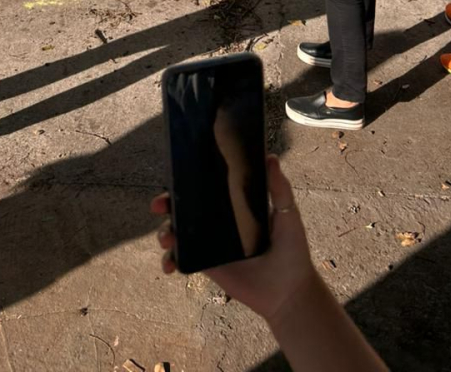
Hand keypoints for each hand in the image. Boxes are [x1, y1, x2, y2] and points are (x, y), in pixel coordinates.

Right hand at [151, 156, 314, 324]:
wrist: (289, 292)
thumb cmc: (292, 251)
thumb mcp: (287, 214)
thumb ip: (279, 189)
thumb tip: (271, 157)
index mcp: (234, 205)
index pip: (206, 187)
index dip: (188, 180)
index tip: (174, 173)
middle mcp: (219, 222)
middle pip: (185, 207)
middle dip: (166, 203)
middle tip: (159, 204)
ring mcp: (210, 244)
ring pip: (179, 232)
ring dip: (165, 231)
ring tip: (166, 238)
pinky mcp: (207, 266)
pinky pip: (182, 260)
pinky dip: (169, 260)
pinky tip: (169, 265)